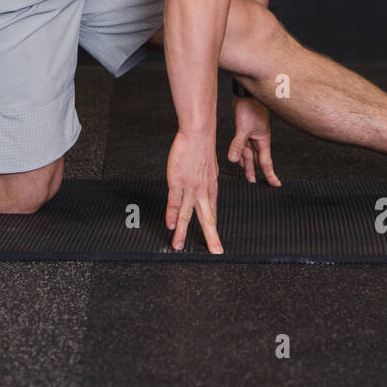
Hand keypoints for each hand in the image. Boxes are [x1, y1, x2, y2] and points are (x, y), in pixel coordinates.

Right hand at [165, 129, 222, 253]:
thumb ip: (206, 182)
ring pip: (188, 215)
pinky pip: (175, 203)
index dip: (213, 229)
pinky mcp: (178, 182)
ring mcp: (191, 188)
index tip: (215, 243)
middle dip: (211, 238)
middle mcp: (204, 192)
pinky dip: (172, 216)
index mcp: (212, 189)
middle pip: (207, 219)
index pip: (212, 213)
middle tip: (215, 252)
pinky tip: (170, 226)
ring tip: (178, 246)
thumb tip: (204, 190)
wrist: (199, 134)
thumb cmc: (203, 148)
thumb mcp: (209, 169)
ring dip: (183, 233)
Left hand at [228, 96, 279, 186]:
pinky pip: (243, 146)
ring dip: (248, 165)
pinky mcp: (244, 131)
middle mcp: (258, 140)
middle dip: (256, 173)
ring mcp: (251, 136)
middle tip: (255, 185)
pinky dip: (241, 154)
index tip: (276, 185)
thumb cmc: (250, 107)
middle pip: (257, 161)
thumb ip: (238, 144)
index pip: (266, 162)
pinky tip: (238, 160)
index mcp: (263, 141)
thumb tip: (233, 159)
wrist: (245, 93)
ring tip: (247, 178)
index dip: (270, 175)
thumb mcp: (243, 127)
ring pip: (249, 154)